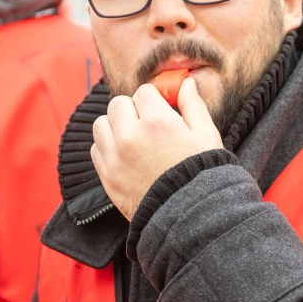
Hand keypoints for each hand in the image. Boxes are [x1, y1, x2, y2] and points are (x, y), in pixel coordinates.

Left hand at [92, 77, 223, 220]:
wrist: (189, 218)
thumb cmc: (203, 175)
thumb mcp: (206, 136)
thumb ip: (193, 105)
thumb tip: (186, 83)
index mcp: (157, 122)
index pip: (143, 92)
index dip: (153, 99)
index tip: (160, 109)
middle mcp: (130, 136)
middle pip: (117, 104)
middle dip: (132, 109)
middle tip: (147, 123)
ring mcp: (115, 157)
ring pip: (101, 124)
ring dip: (115, 126)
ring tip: (133, 137)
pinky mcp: (107, 177)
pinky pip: (96, 149)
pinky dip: (107, 147)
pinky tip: (125, 154)